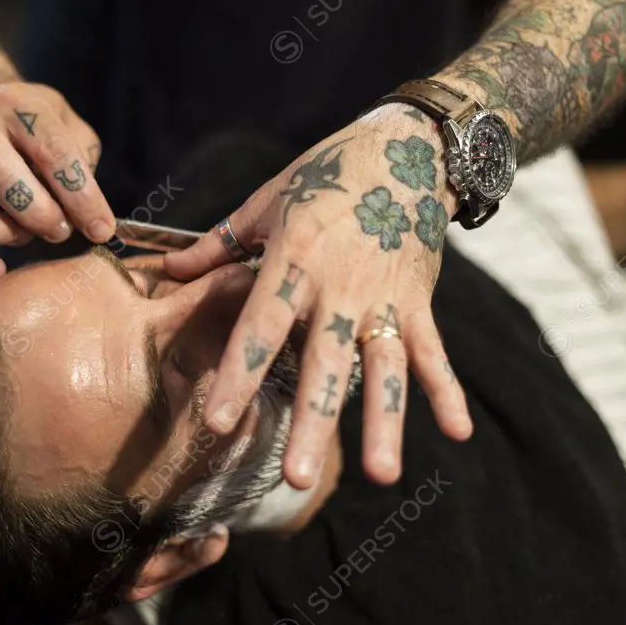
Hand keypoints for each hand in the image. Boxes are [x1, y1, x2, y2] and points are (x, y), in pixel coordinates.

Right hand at [0, 78, 115, 277]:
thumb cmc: (33, 123)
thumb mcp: (67, 123)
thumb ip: (81, 160)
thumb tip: (86, 212)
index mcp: (17, 106)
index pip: (53, 153)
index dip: (82, 198)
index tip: (101, 230)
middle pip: (4, 179)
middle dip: (41, 216)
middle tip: (62, 230)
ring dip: (4, 233)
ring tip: (27, 234)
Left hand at [165, 104, 472, 488]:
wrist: (407, 146)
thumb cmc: (326, 172)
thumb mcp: (267, 199)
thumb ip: (219, 243)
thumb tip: (167, 270)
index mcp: (295, 259)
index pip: (261, 328)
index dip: (239, 375)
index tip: (219, 423)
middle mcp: (341, 285)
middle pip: (323, 364)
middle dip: (312, 421)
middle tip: (295, 478)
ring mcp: (386, 297)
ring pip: (383, 369)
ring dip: (383, 422)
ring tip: (382, 476)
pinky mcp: (419, 300)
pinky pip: (433, 352)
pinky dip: (445, 390)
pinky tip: (459, 434)